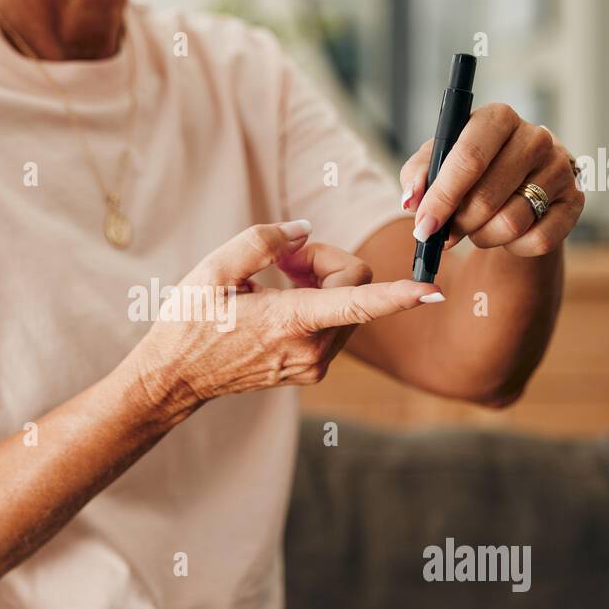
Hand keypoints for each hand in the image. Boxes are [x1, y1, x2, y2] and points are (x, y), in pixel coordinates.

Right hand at [129, 221, 440, 409]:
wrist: (176, 378)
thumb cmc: (190, 321)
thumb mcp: (214, 270)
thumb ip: (263, 242)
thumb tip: (303, 230)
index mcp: (290, 323)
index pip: (359, 304)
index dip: (399, 296)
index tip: (433, 292)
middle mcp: (310, 349)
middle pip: (355, 286)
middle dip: (326, 262)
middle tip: (283, 260)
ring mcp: (312, 364)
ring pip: (348, 304)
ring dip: (321, 282)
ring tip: (275, 282)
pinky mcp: (310, 369)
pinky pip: (334, 323)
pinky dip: (316, 302)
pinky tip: (278, 302)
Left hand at [400, 104, 583, 256]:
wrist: (516, 184)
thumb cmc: (470, 171)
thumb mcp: (437, 163)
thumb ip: (418, 176)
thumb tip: (412, 200)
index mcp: (497, 117)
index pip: (469, 158)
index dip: (442, 198)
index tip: (423, 227)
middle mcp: (535, 136)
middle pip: (487, 197)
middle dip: (459, 224)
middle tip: (446, 234)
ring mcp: (560, 168)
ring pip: (511, 223)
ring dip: (484, 237)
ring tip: (477, 228)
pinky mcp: (574, 201)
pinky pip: (538, 240)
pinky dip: (514, 247)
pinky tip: (506, 235)